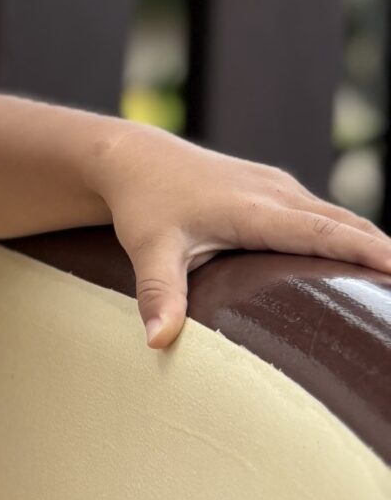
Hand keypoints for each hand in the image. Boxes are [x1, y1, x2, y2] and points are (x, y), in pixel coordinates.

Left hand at [99, 123, 390, 347]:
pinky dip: (351, 234)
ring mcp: (280, 188)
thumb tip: (157, 341)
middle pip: (346, 224)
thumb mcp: (150, 250)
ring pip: (340, 218)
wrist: (134, 158)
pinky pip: (325, 214)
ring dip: (371, 244)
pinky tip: (366, 260)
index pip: (324, 233)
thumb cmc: (142, 205)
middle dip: (384, 253)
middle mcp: (277, 193)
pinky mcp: (277, 189)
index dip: (366, 251)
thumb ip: (159, 295)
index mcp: (256, 210)